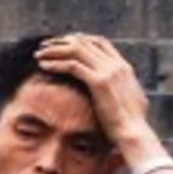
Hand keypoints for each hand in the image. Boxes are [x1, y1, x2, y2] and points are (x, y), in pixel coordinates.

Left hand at [33, 34, 172, 173]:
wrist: (134, 134)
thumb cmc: (131, 125)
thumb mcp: (131, 102)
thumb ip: (123, 91)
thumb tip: (121, 91)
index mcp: (124, 67)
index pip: (100, 42)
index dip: (80, 40)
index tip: (64, 44)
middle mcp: (116, 65)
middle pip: (85, 42)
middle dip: (62, 41)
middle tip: (45, 45)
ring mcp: (109, 72)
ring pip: (76, 50)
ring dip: (55, 49)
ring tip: (39, 54)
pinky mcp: (99, 82)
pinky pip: (72, 66)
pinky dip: (56, 63)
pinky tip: (43, 66)